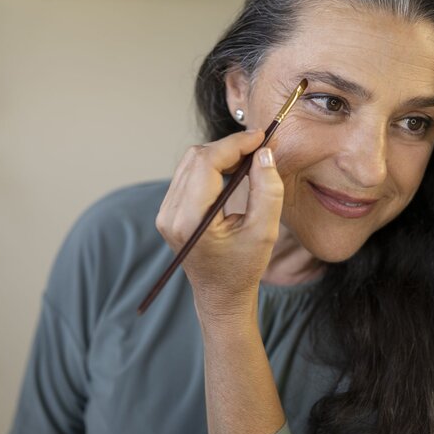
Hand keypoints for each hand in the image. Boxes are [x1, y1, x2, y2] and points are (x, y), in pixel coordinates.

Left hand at [156, 130, 283, 323]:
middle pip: (195, 157)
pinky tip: (233, 171)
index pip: (206, 163)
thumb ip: (267, 190)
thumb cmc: (243, 269)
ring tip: (249, 159)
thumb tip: (264, 154)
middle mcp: (170, 214)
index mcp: (189, 220)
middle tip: (259, 149)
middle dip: (228, 147)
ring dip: (220, 154)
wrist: (220, 295)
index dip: (234, 144)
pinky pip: (188, 174)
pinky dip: (211, 166)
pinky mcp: (169, 211)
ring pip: (190, 162)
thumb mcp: (264, 232)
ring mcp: (165, 212)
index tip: (261, 138)